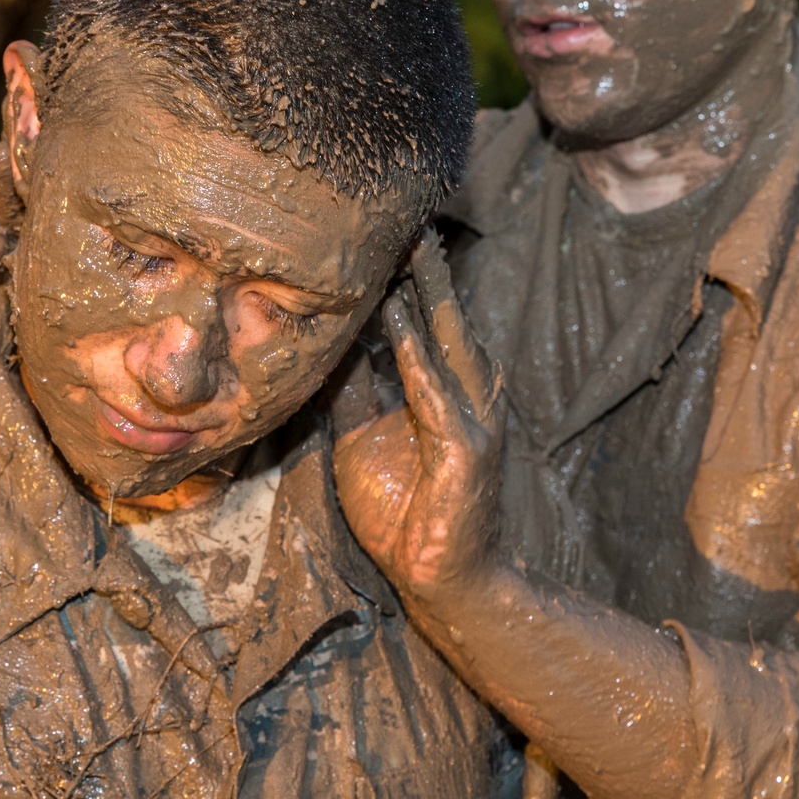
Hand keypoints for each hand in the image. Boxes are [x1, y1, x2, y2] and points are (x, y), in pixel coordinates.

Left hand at [333, 228, 505, 600]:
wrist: (437, 575)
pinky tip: (401, 327)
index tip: (388, 235)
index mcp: (441, 390)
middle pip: (445, 321)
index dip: (408, 281)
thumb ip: (351, 389)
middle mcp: (465, 396)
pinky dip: (418, 361)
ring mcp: (472, 420)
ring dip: (429, 299)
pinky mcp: (468, 451)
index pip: (425, 324)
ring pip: (449, 346)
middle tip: (412, 222)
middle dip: (429, 272)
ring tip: (412, 254)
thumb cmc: (404, 508)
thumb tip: (326, 344)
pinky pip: (436, 397)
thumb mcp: (362, 435)